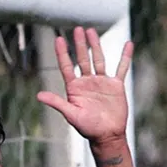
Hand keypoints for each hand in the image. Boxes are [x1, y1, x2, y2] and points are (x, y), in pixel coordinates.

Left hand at [37, 26, 131, 146]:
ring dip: (95, 45)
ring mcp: (102, 82)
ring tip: (91, 31)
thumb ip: (57, 102)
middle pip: (82, 59)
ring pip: (98, 59)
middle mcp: (87, 82)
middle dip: (79, 44)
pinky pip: (121, 68)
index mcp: (75, 88)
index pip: (66, 67)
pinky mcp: (116, 86)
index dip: (62, 53)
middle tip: (77, 29)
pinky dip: (125, 57)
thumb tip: (39, 96)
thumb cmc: (88, 128)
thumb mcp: (71, 114)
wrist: (108, 136)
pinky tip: (128, 45)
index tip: (58, 39)